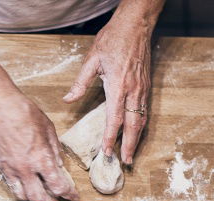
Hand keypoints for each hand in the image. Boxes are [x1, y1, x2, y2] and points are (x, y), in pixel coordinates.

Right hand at [0, 92, 78, 200]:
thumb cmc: (23, 112)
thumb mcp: (48, 128)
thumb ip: (54, 150)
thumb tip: (59, 165)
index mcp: (42, 158)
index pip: (59, 186)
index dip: (69, 195)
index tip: (74, 197)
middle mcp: (26, 169)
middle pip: (41, 198)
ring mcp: (12, 170)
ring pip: (24, 197)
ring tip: (42, 199)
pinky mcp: (2, 167)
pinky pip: (12, 187)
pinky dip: (21, 193)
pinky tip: (27, 189)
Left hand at [63, 11, 152, 163]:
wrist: (136, 25)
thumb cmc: (113, 39)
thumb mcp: (92, 59)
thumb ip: (80, 82)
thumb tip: (68, 99)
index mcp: (118, 86)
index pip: (114, 119)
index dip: (110, 138)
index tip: (106, 152)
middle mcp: (133, 91)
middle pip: (132, 125)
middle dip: (128, 146)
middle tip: (124, 162)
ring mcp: (142, 89)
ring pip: (141, 120)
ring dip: (136, 139)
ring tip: (130, 155)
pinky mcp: (146, 86)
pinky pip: (144, 111)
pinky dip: (140, 126)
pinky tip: (136, 134)